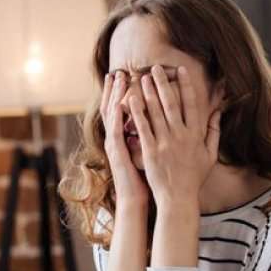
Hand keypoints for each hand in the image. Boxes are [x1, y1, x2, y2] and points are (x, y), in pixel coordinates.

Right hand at [101, 72, 148, 207]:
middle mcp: (115, 138)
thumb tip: (158, 124)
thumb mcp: (146, 153)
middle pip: (112, 107)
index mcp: (123, 137)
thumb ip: (149, 136)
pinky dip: (117, 115)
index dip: (122, 93)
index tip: (127, 76)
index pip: (122, 110)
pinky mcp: (117, 152)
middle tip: (117, 71)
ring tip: (116, 79)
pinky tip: (119, 101)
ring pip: (112, 115)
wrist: (134, 199)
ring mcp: (114, 144)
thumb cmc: (144, 178)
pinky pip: (116, 130)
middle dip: (114, 89)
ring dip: (113, 95)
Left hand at [128, 65, 219, 209]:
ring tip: (140, 78)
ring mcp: (165, 143)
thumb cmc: (194, 177)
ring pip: (155, 112)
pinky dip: (136, 113)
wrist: (178, 198)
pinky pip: (142, 128)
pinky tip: (129, 100)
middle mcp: (181, 136)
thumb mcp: (210, 154)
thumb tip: (218, 111)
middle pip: (171, 103)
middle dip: (163, 83)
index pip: (191, 104)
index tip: (180, 70)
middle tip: (154, 67)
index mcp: (196, 135)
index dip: (186, 85)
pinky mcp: (150, 151)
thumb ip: (213, 131)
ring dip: (148, 93)